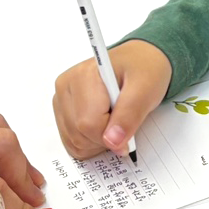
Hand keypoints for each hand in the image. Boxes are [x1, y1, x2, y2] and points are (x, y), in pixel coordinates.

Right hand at [52, 41, 171, 159]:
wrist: (139, 63)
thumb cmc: (143, 70)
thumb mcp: (146, 89)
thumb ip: (130, 114)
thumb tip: (112, 142)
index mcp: (83, 76)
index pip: (89, 123)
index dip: (112, 136)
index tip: (129, 133)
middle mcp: (66, 86)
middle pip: (79, 135)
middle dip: (106, 139)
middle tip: (124, 122)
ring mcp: (62, 100)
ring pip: (74, 142)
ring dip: (98, 143)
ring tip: (115, 121)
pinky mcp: (63, 112)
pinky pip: (72, 143)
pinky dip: (91, 145)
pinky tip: (104, 128)